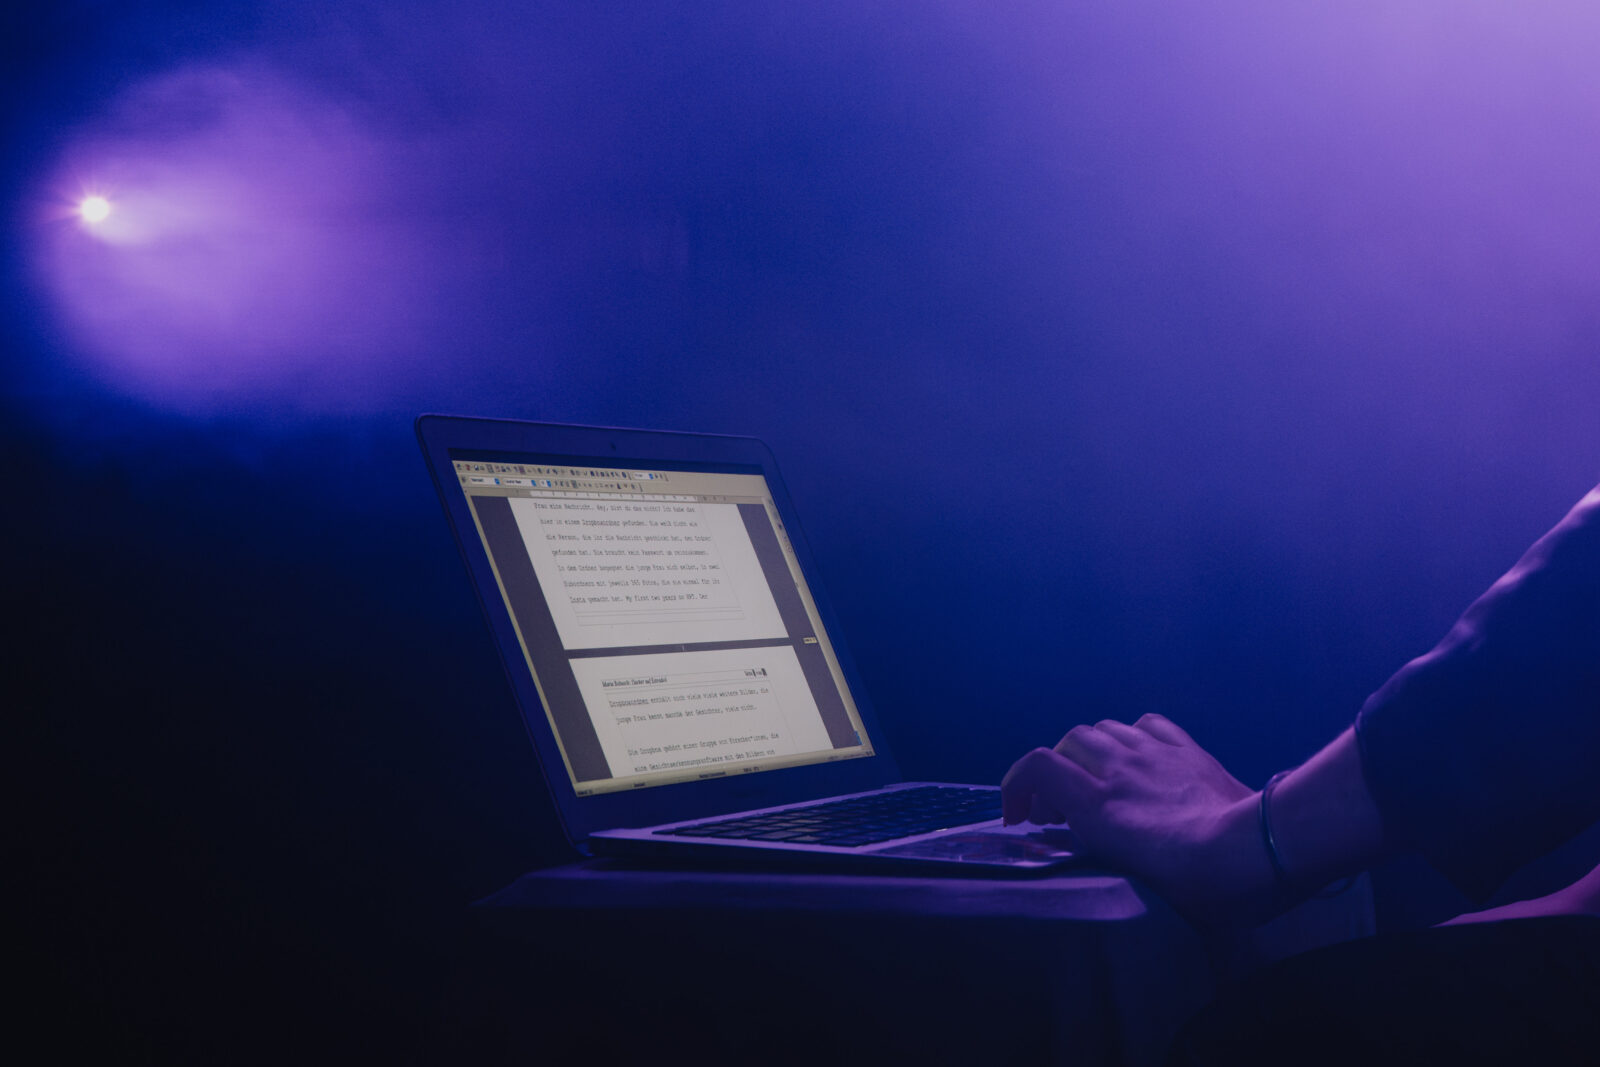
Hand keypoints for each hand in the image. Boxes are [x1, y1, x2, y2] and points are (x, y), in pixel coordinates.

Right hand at [1001, 714, 1274, 926]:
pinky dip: (1131, 737)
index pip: (1037, 767)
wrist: (1256, 852)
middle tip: (1062, 809)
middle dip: (1055, 772)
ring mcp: (1154, 752)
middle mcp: (1118, 768)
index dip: (1016, 787)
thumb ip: (1095, 847)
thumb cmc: (1194, 885)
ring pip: (1105, 728)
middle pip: (1068, 742)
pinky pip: (1146, 724)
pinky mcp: (1187, 748)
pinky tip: (1140, 758)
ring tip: (1100, 781)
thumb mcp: (1128, 877)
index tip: (1019, 820)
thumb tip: (1084, 839)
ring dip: (1091, 753)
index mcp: (1097, 804)